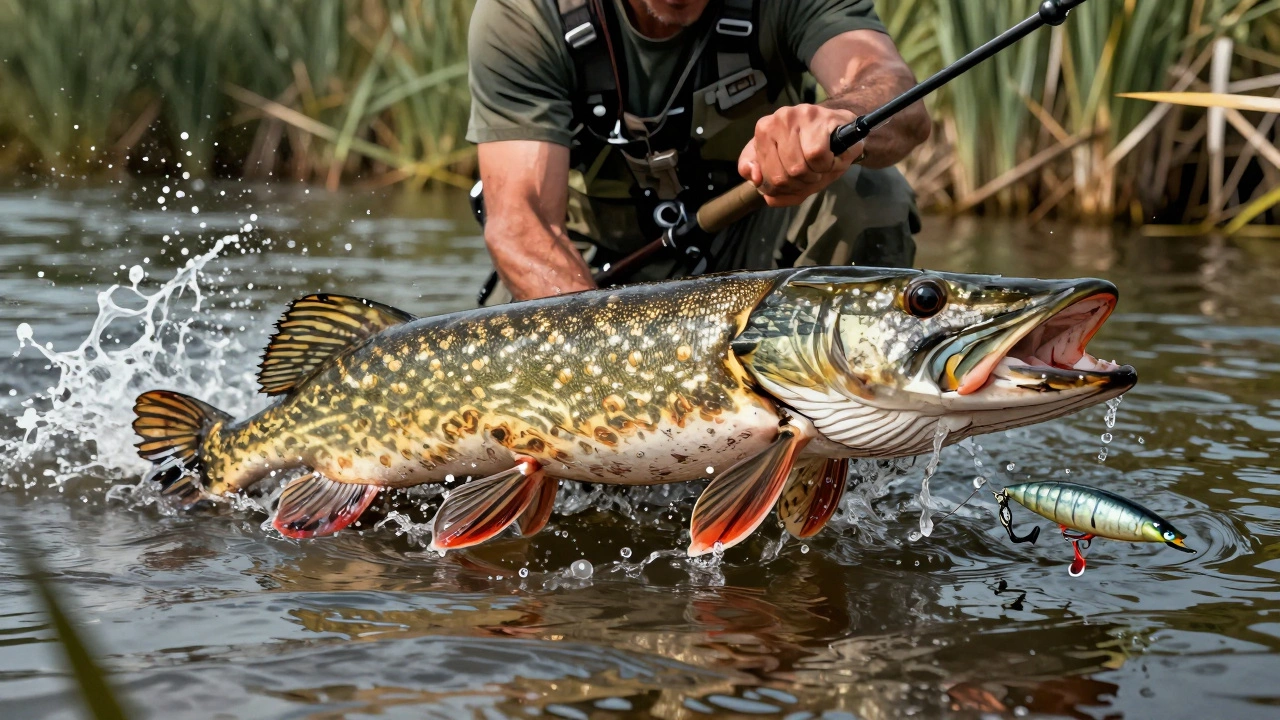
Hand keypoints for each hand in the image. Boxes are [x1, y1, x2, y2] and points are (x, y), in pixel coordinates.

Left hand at [737, 104, 863, 207]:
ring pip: (797, 167)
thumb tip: (755, 178)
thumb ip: (766, 182)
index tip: (796, 180)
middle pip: (780, 176)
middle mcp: (774, 121)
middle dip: (801, 184)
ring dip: (816, 175)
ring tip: (822, 165)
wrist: (847, 132)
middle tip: (814, 174)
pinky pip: (816, 156)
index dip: (784, 187)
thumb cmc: (814, 152)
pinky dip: (828, 165)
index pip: (764, 178)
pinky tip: (831, 157)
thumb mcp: (788, 172)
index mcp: (762, 134)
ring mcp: (793, 115)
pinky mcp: (816, 116)